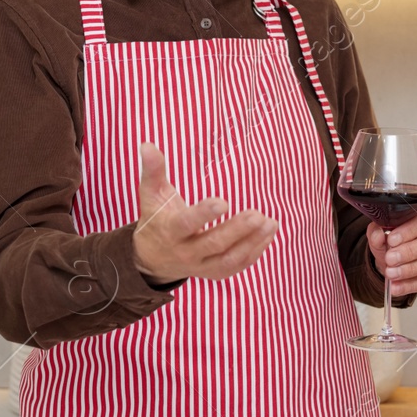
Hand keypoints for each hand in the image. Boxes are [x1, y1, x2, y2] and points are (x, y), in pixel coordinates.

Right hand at [132, 144, 277, 283]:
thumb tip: (146, 143)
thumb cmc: (155, 218)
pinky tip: (268, 232)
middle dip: (236, 230)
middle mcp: (185, 252)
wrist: (151, 259)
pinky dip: (255, 251)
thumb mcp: (150, 195)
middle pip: (213, 244)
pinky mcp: (213, 273)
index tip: (223, 202)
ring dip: (251, 243)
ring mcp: (200, 266)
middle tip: (257, 213)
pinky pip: (237, 267)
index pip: (186, 224)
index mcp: (170, 231)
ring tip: (269, 222)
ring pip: (228, 260)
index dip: (204, 214)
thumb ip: (152, 170)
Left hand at [368, 204, 416, 294]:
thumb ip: (378, 231)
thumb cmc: (398, 238)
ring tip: (391, 274)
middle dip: (410, 252)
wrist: (401, 255)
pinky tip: (398, 286)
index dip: (409, 230)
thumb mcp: (383, 231)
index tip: (391, 240)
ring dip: (410, 270)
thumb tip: (378, 234)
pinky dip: (413, 285)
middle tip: (390, 259)